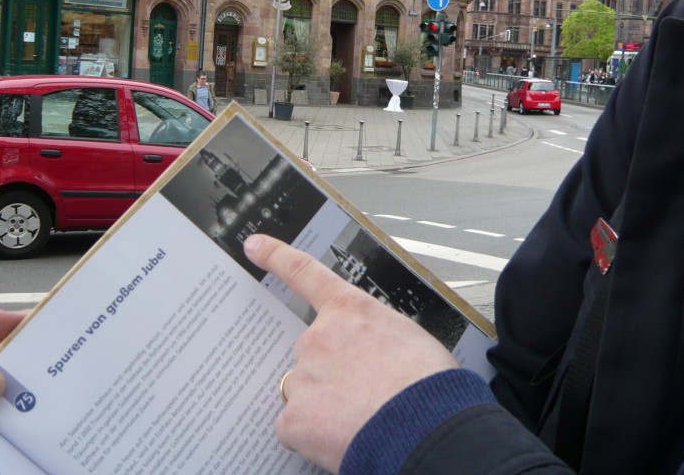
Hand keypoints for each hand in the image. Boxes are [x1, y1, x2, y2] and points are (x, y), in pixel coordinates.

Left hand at [244, 235, 457, 473]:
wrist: (424, 424)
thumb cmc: (429, 384)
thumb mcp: (410, 338)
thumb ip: (376, 336)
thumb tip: (375, 356)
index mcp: (351, 312)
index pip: (305, 274)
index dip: (277, 257)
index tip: (255, 246)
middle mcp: (318, 338)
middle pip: (311, 353)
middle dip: (329, 371)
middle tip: (363, 392)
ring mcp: (302, 377)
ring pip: (303, 391)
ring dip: (323, 404)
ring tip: (360, 418)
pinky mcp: (294, 418)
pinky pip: (296, 427)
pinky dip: (314, 436)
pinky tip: (341, 437)